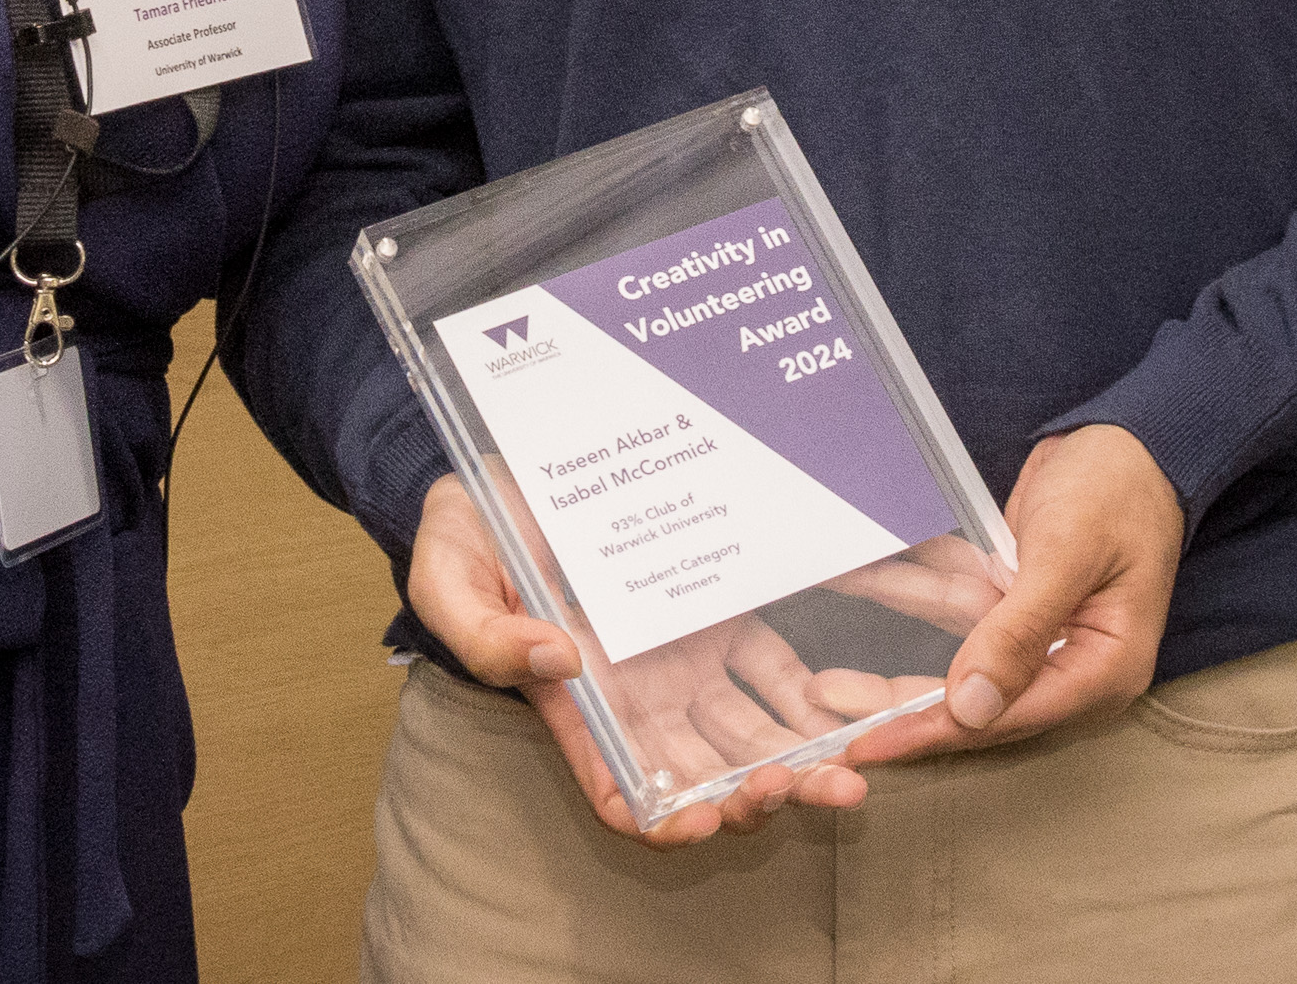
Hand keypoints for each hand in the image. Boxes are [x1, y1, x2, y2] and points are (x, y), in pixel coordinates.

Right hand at [400, 471, 867, 844]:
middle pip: (706, 779)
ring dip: (799, 763)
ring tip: (846, 769)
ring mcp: (683, 666)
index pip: (624, 794)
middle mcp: (639, 704)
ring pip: (750, 737)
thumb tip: (557, 661)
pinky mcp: (719, 620)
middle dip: (758, 797)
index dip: (666, 820)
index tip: (703, 818)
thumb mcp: (450, 583)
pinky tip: (840, 701)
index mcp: (578, 712)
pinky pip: (774, 670)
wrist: (507, 476)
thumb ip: (485, 636)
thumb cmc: (466, 542)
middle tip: (809, 789)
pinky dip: (809, 696)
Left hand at [846, 424, 1180, 764]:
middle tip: (826, 713)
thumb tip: (970, 707)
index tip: (867, 743)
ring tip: (825, 679)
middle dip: (900, 706)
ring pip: (956, 658)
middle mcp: (1070, 665)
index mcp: (1100, 670)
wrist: (1135, 437)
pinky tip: (863, 584)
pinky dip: (915, 596)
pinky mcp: (1017, 601)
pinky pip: (957, 609)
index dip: (931, 731)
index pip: (1003, 718)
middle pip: (974, 701)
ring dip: (894, 659)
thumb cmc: (1116, 491)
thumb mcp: (1066, 554)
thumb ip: (1020, 631)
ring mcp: (1042, 633)